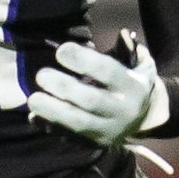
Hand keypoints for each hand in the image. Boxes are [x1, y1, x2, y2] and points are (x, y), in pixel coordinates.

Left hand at [27, 35, 163, 147]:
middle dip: (64, 87)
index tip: (60, 51)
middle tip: (41, 75)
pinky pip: (71, 137)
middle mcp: (122, 110)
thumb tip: (122, 33)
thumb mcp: (142, 64)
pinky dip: (51, 127)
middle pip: (92, 101)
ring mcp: (109, 130)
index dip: (84, 61)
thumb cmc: (134, 82)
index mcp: (133, 87)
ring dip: (53, 111)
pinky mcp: (96, 143)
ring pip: (79, 124)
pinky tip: (34, 117)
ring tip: (32, 99)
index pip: (108, 72)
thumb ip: (130, 48)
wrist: (146, 118)